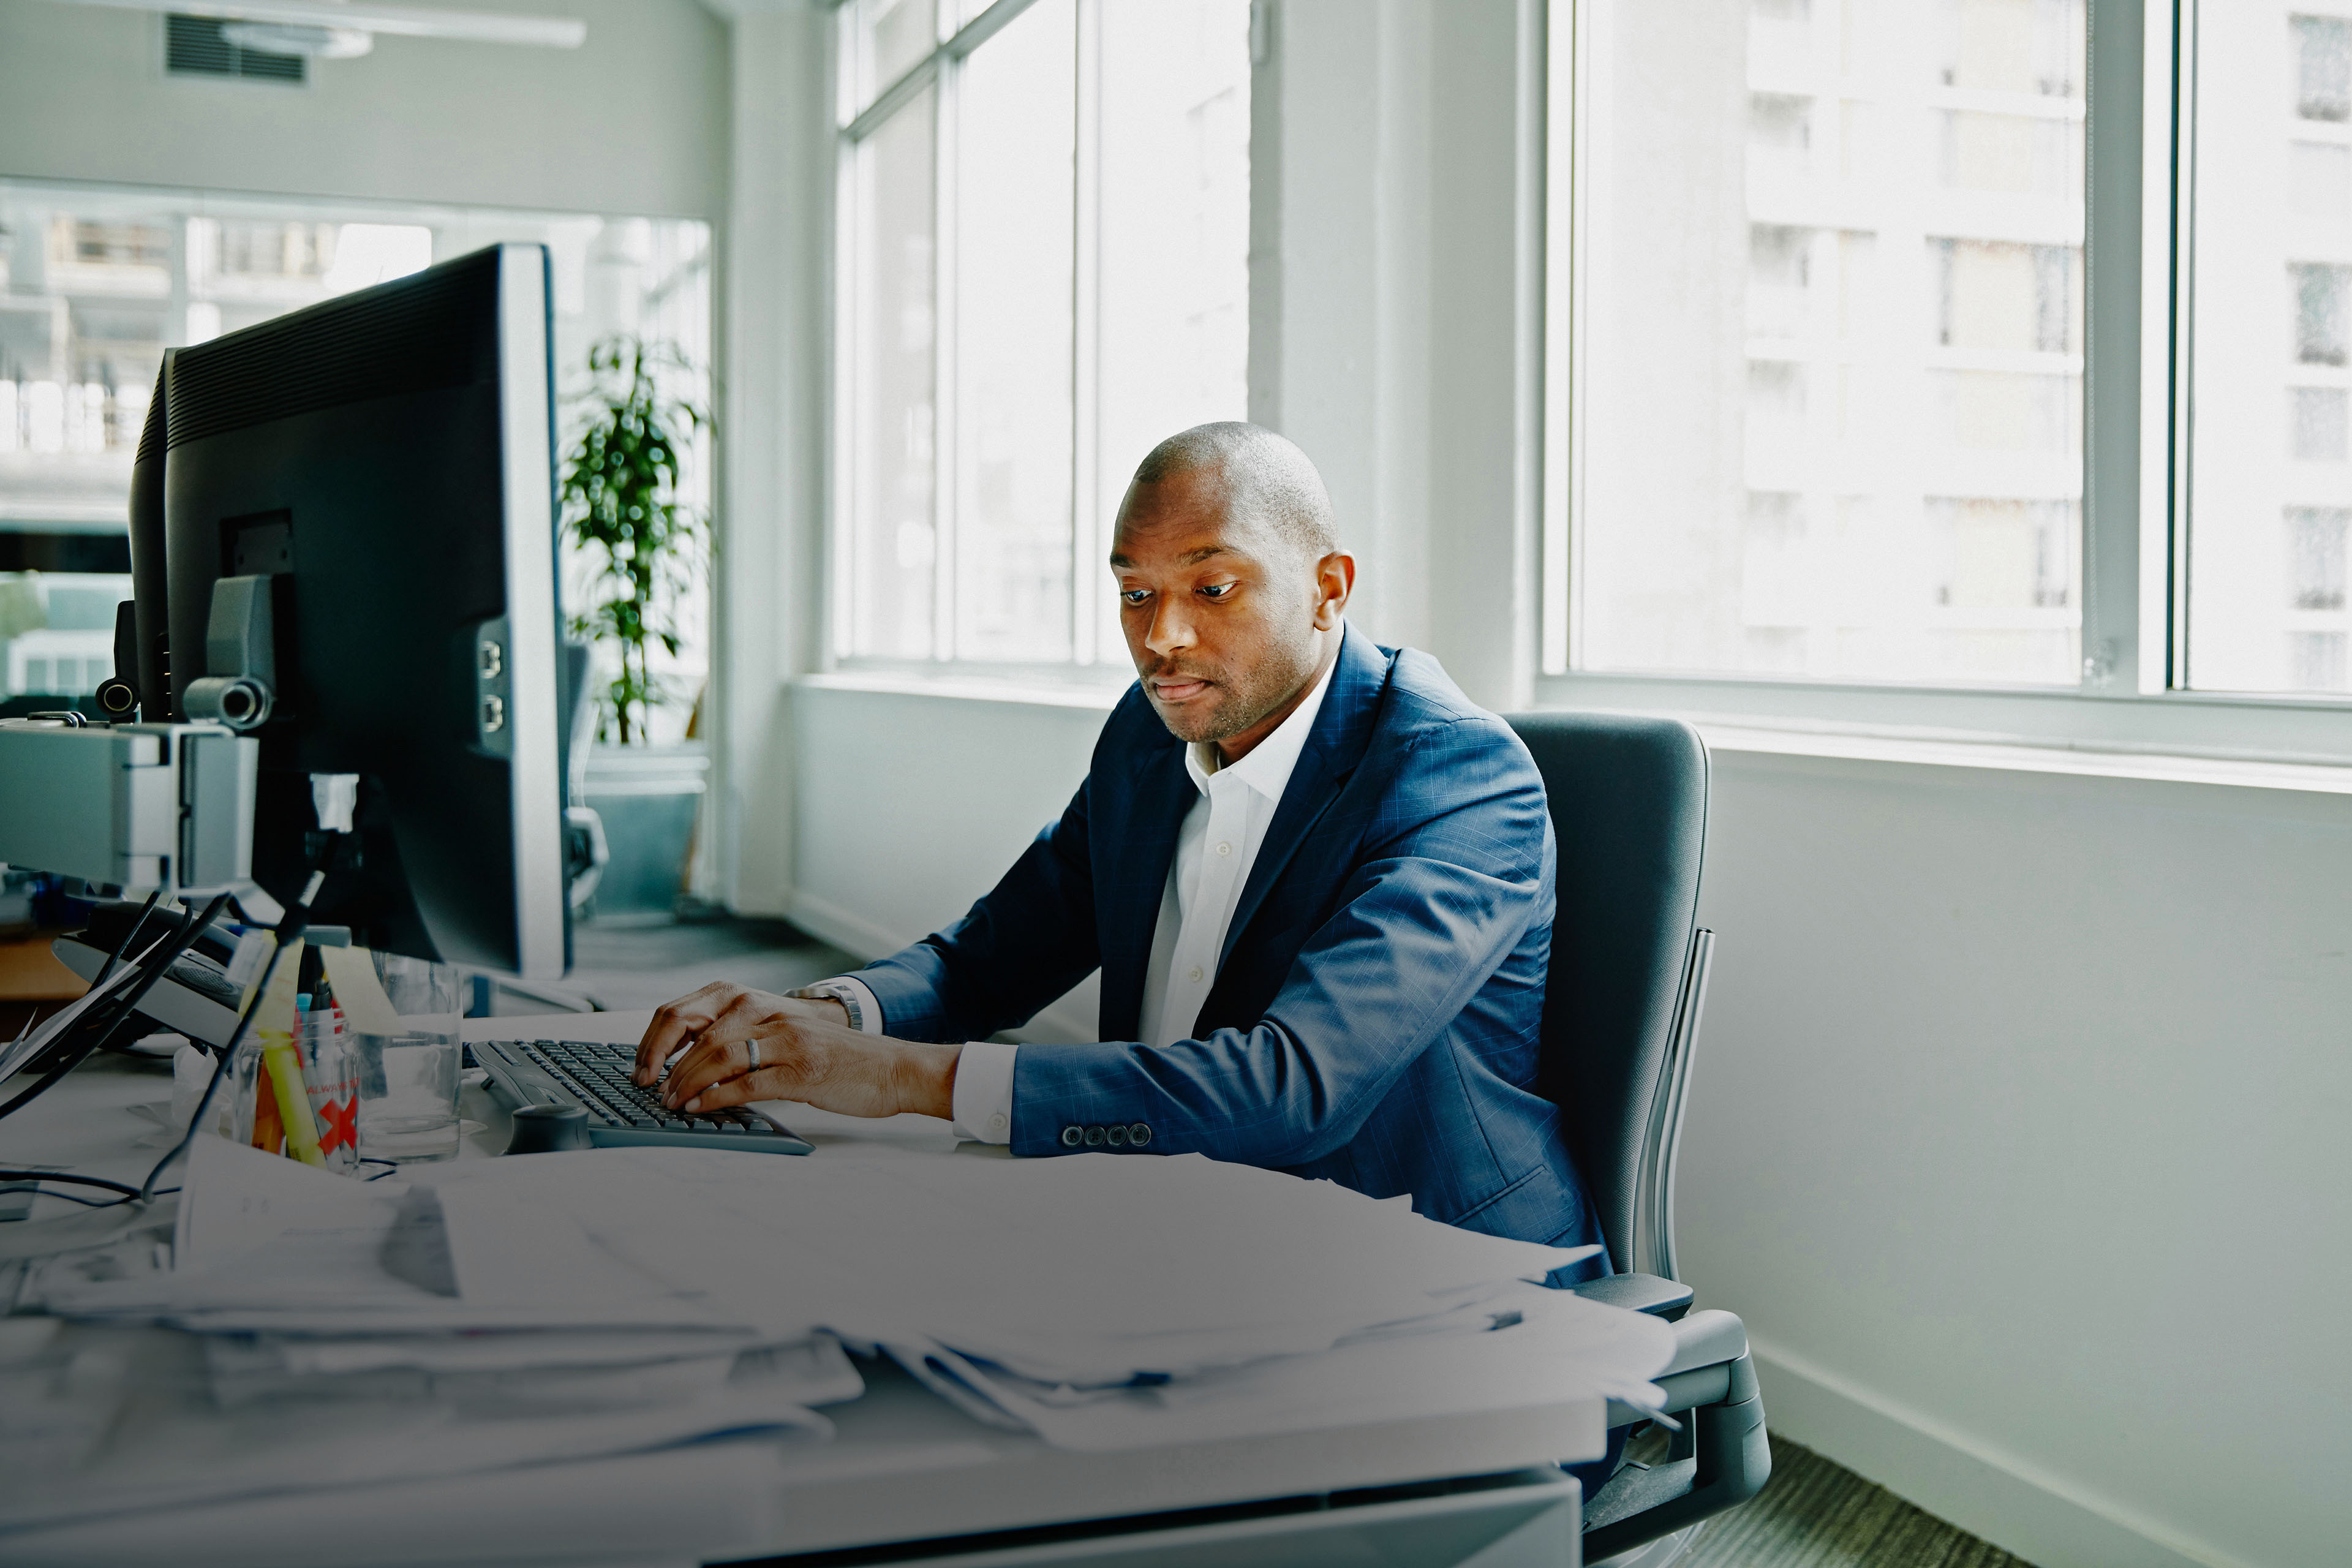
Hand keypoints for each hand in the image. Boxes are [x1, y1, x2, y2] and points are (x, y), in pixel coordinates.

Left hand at [633, 982, 958, 1120]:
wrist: (890, 1068)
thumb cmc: (833, 1056)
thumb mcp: (781, 1035)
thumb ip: (741, 1038)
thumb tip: (687, 1062)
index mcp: (757, 1001)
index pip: (686, 1009)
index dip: (654, 1039)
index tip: (641, 1067)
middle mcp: (768, 1012)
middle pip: (695, 1028)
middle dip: (661, 1061)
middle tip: (649, 1088)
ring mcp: (786, 1040)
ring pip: (716, 1053)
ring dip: (685, 1082)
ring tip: (671, 1103)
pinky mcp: (801, 1071)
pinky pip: (747, 1082)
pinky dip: (716, 1097)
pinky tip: (700, 1108)